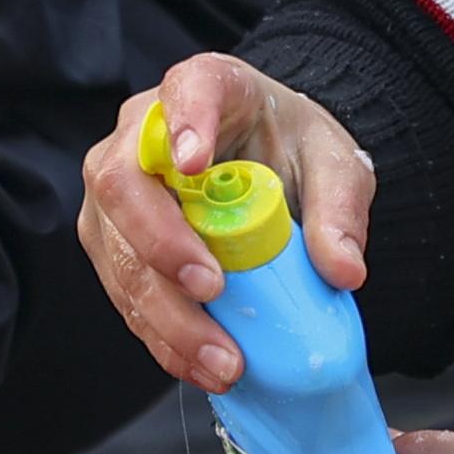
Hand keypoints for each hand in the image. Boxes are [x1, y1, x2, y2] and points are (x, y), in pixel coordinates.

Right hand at [81, 55, 375, 392]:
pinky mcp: (112, 243)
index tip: (194, 162)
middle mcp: (140, 134)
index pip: (186, 89)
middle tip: (213, 291)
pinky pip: (125, 293)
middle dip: (162, 247)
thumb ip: (341, 210)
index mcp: (204, 86)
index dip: (184, 123)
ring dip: (166, 314)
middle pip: (124, 186)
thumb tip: (342, 270)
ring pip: (115, 251)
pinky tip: (202, 367)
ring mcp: (117, 193)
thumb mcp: (335, 165)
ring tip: (222, 360)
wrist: (269, 163)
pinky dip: (164, 337)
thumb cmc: (292, 147)